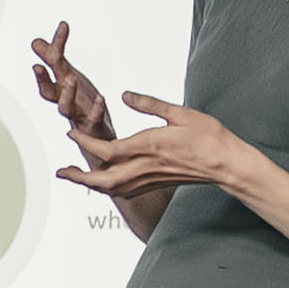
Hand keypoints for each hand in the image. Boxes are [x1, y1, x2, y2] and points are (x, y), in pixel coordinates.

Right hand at [24, 20, 114, 157]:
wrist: (101, 147)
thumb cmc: (85, 111)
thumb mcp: (71, 81)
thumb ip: (54, 62)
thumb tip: (35, 42)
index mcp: (62, 90)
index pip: (52, 68)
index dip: (53, 49)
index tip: (64, 25)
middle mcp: (67, 103)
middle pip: (50, 93)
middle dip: (43, 80)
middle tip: (38, 66)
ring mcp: (78, 117)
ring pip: (66, 109)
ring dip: (66, 94)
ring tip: (70, 79)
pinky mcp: (94, 130)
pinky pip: (92, 121)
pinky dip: (95, 110)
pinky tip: (100, 98)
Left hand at [61, 92, 238, 199]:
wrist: (227, 164)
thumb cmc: (209, 137)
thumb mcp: (179, 113)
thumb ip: (149, 104)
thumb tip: (125, 95)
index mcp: (149, 146)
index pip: (108, 150)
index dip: (85, 143)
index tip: (71, 133)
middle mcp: (146, 166)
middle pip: (104, 179)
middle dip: (80, 177)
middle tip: (61, 172)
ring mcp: (151, 178)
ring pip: (113, 189)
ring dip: (91, 185)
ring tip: (76, 177)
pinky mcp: (157, 183)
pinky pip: (127, 192)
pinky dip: (109, 189)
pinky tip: (104, 182)